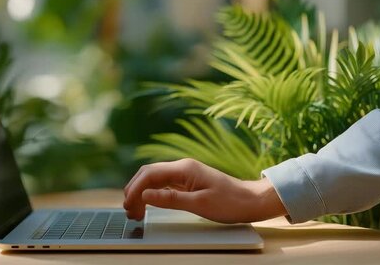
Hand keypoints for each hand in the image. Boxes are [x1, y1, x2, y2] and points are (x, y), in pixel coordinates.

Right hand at [123, 158, 286, 222]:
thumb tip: (146, 195)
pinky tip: (147, 204)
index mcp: (184, 169)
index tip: (128, 205)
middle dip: (134, 191)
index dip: (135, 189)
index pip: (150, 174)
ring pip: (154, 179)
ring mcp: (184, 174)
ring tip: (135, 211)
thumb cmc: (230, 202)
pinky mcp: (187, 182)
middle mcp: (182, 167)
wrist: (251, 201)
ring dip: (141, 193)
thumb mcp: (199, 204)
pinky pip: (163, 185)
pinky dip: (152, 194)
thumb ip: (170, 199)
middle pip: (148, 174)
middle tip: (129, 211)